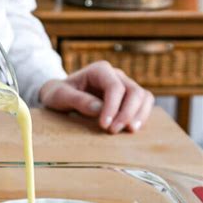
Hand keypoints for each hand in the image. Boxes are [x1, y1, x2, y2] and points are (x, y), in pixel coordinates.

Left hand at [39, 61, 153, 133]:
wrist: (60, 94)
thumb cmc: (58, 93)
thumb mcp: (60, 95)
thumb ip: (78, 100)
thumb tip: (99, 109)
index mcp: (99, 70)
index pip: (114, 87)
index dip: (113, 107)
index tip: (104, 125)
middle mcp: (116, 75)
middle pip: (134, 91)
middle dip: (127, 113)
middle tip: (113, 131)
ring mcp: (124, 85)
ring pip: (144, 96)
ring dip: (139, 115)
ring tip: (129, 131)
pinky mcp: (128, 97)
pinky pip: (143, 104)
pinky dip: (141, 116)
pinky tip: (131, 129)